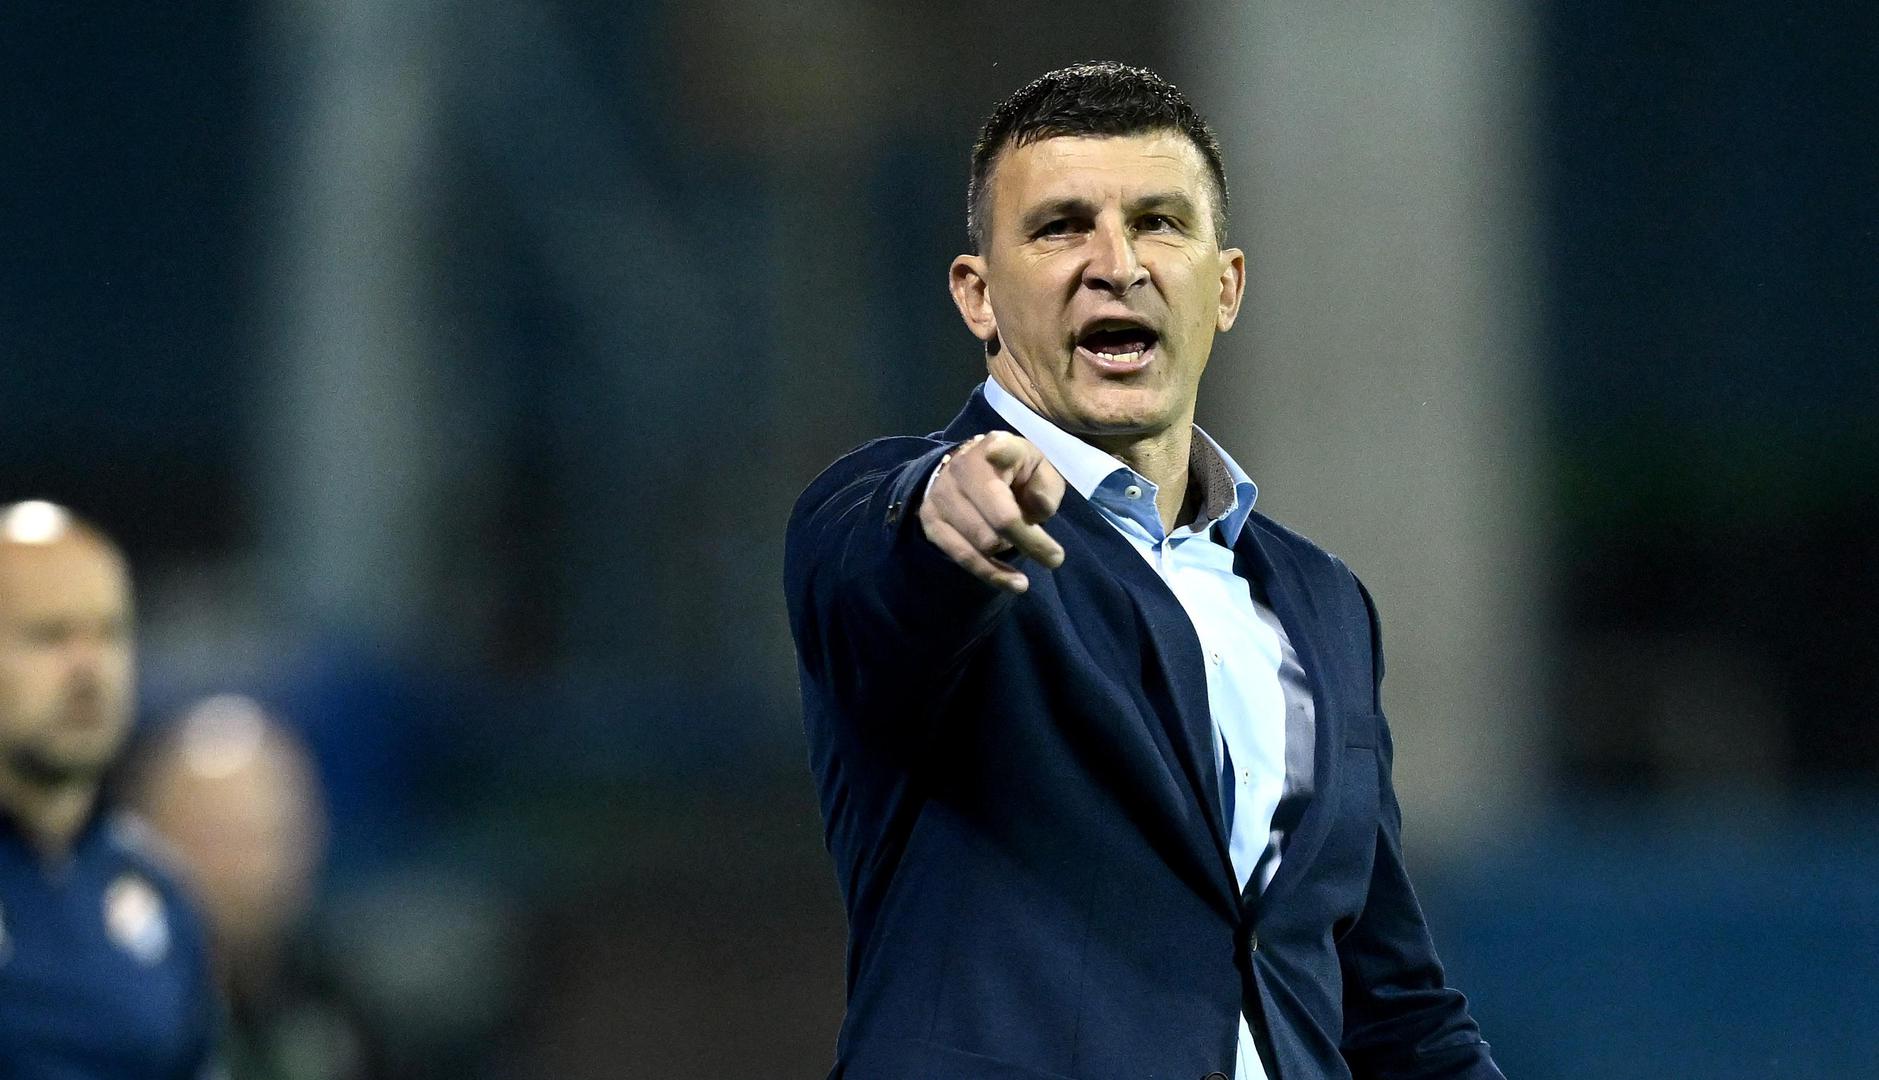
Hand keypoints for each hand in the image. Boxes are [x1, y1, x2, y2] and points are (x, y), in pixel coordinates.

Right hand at [918, 431, 1067, 592]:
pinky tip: (1013, 582)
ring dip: (1010, 554)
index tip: (997, 453)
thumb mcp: (1038, 471)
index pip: (1001, 449)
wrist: (966, 472)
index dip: (1000, 451)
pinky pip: (963, 557)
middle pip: (1000, 518)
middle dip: (1031, 542)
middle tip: (1054, 557)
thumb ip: (1046, 487)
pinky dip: (991, 573)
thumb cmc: (1013, 474)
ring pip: (983, 543)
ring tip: (1031, 555)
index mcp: (997, 448)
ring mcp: (942, 495)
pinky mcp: (930, 520)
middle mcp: (963, 468)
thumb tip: (1039, 509)